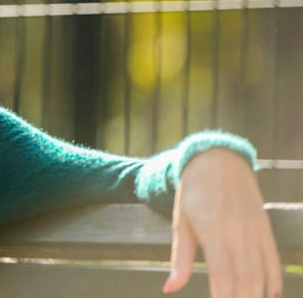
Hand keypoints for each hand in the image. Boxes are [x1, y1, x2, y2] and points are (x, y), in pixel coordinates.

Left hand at [163, 148, 281, 297]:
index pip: (221, 274)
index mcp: (212, 230)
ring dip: (256, 294)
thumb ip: (180, 259)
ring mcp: (254, 229)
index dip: (222, 297)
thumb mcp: (181, 223)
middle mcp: (236, 232)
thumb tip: (169, 289)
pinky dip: (275, 279)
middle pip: (244, 278)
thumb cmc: (193, 193)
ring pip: (260, 271)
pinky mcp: (265, 226)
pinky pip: (273, 258)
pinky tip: (272, 295)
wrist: (217, 160)